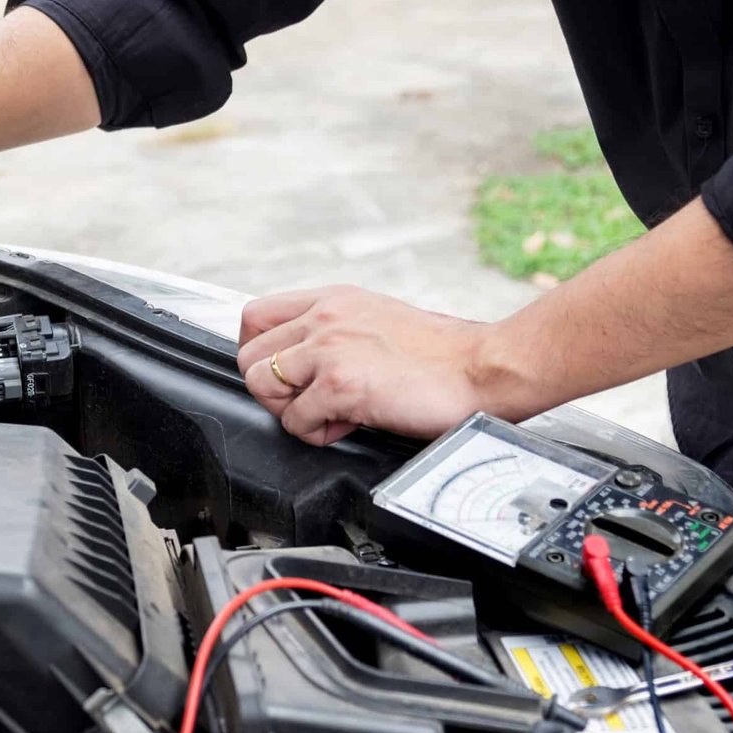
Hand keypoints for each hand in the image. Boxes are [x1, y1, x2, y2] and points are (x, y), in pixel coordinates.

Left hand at [236, 285, 522, 445]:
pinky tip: (348, 424)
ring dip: (289, 411)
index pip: (254, 316)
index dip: (257, 352)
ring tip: (328, 413)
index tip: (280, 375)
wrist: (485, 367)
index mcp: (332, 300)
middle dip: (270, 389)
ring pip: (259, 385)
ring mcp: (330, 348)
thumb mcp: (376, 320)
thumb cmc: (441, 354)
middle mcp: (325, 317)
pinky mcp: (340, 383)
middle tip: (306, 401)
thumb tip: (300, 360)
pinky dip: (316, 433)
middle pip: (247, 355)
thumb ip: (334, 330)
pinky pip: (295, 421)